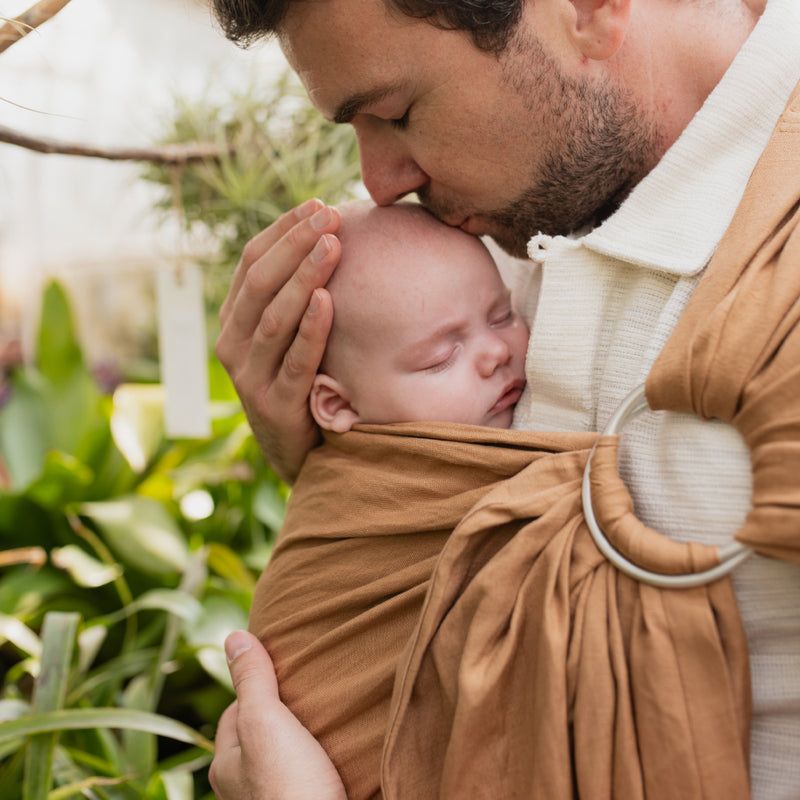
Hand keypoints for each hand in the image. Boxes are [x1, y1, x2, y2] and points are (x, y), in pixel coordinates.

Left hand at [209, 631, 346, 799]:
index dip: (259, 684)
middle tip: (312, 691)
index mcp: (226, 762)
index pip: (237, 707)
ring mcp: (273, 798)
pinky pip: (309, 773)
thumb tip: (233, 637)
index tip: (285, 668)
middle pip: (262, 732)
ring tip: (330, 719)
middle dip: (283, 711)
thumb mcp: (264, 722)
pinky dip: (321, 759)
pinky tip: (340, 752)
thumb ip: (252, 680)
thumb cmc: (289, 789)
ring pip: (286, 754)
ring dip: (305, 737)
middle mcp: (243, 785)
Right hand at [216, 200, 341, 482]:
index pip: (252, 263)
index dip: (282, 231)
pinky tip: (328, 300)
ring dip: (304, 278)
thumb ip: (296, 298)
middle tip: (330, 215)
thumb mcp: (289, 337)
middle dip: (294, 245)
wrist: (299, 452)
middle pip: (260, 283)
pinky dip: (311, 329)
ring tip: (333, 245)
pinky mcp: (274, 405)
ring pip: (274, 318)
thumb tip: (331, 239)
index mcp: (234, 321)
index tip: (317, 205)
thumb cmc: (302, 383)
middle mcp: (233, 344)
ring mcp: (250, 377)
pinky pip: (295, 361)